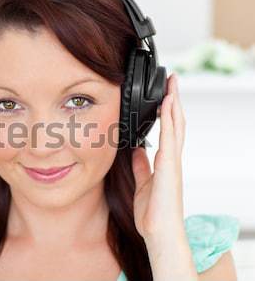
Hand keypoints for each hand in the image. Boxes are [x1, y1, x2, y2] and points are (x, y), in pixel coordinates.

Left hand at [132, 73, 185, 239]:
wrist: (159, 232)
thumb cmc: (154, 212)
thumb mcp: (142, 183)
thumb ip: (140, 165)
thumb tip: (136, 150)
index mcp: (165, 162)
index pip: (169, 131)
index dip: (168, 112)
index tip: (165, 95)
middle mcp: (172, 159)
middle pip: (176, 123)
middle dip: (174, 101)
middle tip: (172, 81)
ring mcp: (172, 162)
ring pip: (176, 126)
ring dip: (174, 104)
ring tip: (172, 84)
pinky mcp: (169, 166)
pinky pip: (169, 138)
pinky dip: (168, 119)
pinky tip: (166, 104)